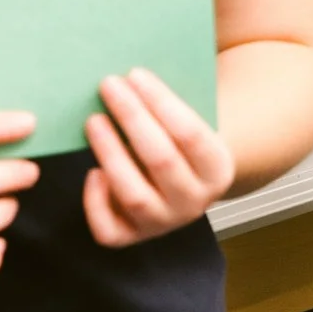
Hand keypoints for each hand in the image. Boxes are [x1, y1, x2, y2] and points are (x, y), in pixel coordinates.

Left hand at [82, 70, 237, 247]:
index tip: (135, 74)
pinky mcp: (132, 237)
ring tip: (93, 120)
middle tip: (109, 85)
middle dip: (133, 118)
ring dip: (111, 153)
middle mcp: (196, 203)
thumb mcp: (190, 125)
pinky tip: (94, 172)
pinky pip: (109, 229)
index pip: (192, 134)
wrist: (181, 184)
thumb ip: (169, 108)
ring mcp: (163, 223)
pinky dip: (96, 202)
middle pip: (161, 159)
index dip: (161, 103)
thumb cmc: (178, 142)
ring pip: (133, 194)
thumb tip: (133, 77)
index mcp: (219, 171)